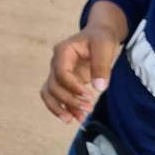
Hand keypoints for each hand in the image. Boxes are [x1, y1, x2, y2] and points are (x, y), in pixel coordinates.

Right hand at [40, 3, 125, 123]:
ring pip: (49, 92)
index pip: (61, 73)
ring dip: (60, 107)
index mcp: (63, 51)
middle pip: (54, 85)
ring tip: (76, 120)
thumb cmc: (101, 38)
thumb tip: (98, 88)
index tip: (89, 96)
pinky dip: (62, 107)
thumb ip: (101, 66)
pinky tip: (74, 117)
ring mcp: (58, 72)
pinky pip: (55, 96)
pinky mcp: (63, 81)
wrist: (99, 34)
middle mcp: (56, 62)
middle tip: (88, 108)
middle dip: (69, 100)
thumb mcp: (105, 47)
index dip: (72, 87)